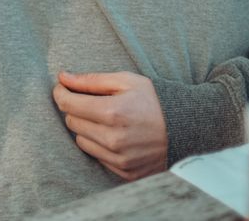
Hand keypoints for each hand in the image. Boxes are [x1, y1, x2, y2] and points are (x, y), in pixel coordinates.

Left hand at [52, 71, 168, 181]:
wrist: (187, 128)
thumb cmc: (154, 100)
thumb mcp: (126, 81)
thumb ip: (91, 80)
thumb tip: (62, 78)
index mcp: (113, 112)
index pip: (67, 104)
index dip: (61, 92)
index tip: (63, 87)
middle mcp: (114, 139)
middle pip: (72, 122)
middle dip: (76, 109)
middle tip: (90, 102)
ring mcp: (119, 158)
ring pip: (81, 140)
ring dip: (86, 128)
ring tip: (105, 119)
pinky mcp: (124, 172)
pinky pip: (96, 155)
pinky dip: (99, 144)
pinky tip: (114, 134)